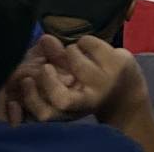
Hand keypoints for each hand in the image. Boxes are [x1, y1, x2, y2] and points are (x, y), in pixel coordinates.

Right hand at [17, 34, 146, 122]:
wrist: (126, 93)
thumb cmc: (88, 87)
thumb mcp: (69, 81)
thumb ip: (53, 62)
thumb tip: (42, 39)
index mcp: (73, 111)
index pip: (46, 114)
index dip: (32, 99)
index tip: (27, 80)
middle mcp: (89, 100)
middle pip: (61, 98)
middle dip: (47, 79)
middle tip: (45, 66)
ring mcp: (105, 82)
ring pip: (77, 65)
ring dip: (69, 53)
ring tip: (71, 51)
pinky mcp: (118, 64)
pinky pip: (93, 45)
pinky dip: (85, 41)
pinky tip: (85, 43)